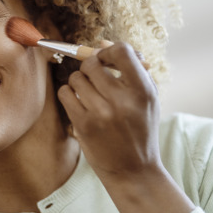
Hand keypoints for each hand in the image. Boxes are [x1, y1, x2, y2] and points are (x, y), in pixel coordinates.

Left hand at [57, 42, 160, 180]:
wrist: (134, 170)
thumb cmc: (141, 128)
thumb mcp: (146, 98)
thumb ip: (130, 68)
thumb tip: (101, 43)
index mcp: (143, 90)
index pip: (122, 51)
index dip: (109, 51)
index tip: (106, 60)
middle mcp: (122, 100)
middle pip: (93, 63)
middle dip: (91, 66)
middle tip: (95, 77)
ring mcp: (102, 113)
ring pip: (76, 78)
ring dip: (79, 82)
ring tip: (89, 94)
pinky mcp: (84, 125)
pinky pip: (66, 94)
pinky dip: (69, 95)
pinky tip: (80, 103)